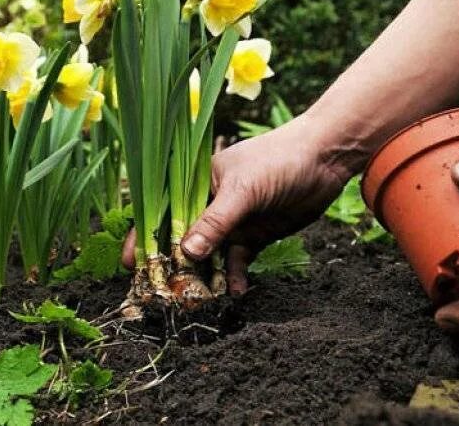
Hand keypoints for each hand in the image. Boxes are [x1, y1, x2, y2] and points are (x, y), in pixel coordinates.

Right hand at [123, 115, 350, 293]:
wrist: (326, 158)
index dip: (145, 237)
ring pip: (210, 256)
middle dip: (174, 265)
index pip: (162, 211)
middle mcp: (209, 204)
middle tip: (166, 292)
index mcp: (196, 184)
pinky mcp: (254, 237)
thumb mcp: (243, 190)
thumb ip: (215, 222)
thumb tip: (186, 253)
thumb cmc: (276, 160)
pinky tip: (236, 291)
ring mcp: (231, 222)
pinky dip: (234, 277)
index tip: (132, 264)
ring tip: (201, 300)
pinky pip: (237, 262)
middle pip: (184, 239)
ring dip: (205, 276)